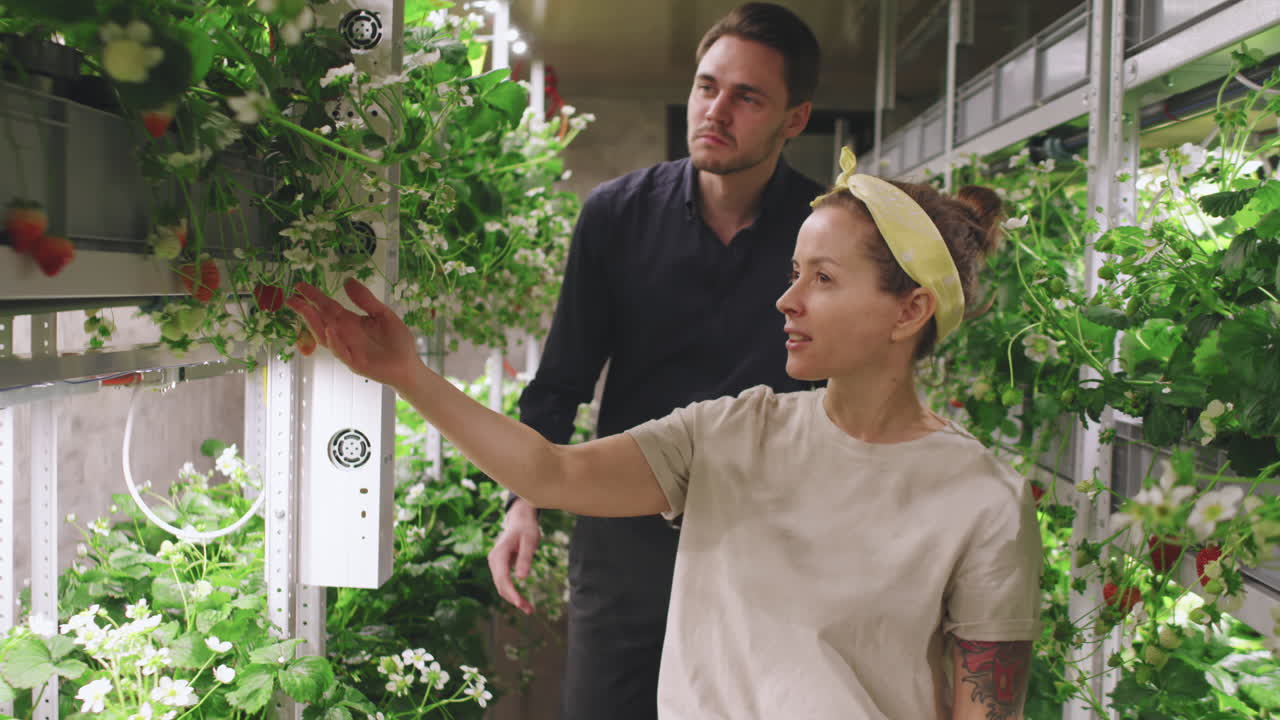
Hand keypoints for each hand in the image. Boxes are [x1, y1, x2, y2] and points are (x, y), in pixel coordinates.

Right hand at [286, 279, 420, 389]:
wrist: (409, 364)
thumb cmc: (396, 340)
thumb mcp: (382, 314)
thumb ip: (365, 299)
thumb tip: (347, 280)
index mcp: (349, 322)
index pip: (327, 306)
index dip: (314, 296)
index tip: (300, 285)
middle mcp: (344, 335)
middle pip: (320, 320)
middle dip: (305, 309)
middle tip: (290, 298)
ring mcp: (347, 349)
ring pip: (325, 336)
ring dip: (313, 323)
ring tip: (304, 308)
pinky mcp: (356, 363)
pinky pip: (341, 352)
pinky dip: (335, 342)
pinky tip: (331, 330)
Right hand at [487, 498, 541, 614]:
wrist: (519, 520)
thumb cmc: (526, 529)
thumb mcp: (530, 541)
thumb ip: (526, 558)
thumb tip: (521, 578)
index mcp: (499, 553)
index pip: (502, 577)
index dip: (511, 592)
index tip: (520, 603)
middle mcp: (493, 560)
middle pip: (500, 585)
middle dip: (514, 599)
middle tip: (530, 610)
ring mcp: (495, 564)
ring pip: (501, 586)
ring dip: (513, 599)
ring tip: (529, 609)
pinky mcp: (499, 567)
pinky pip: (503, 583)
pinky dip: (512, 593)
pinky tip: (522, 601)